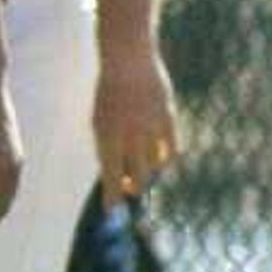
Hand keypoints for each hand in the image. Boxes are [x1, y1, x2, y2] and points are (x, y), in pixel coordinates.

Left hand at [94, 42, 181, 200]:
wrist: (127, 61)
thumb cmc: (110, 95)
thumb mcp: (100, 121)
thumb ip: (109, 148)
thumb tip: (118, 178)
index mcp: (106, 135)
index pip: (111, 175)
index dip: (112, 196)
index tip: (110, 210)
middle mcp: (129, 134)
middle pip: (138, 177)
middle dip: (133, 187)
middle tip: (130, 187)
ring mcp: (150, 127)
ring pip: (155, 166)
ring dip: (150, 172)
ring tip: (143, 168)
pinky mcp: (168, 119)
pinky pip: (171, 150)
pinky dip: (166, 158)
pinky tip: (160, 156)